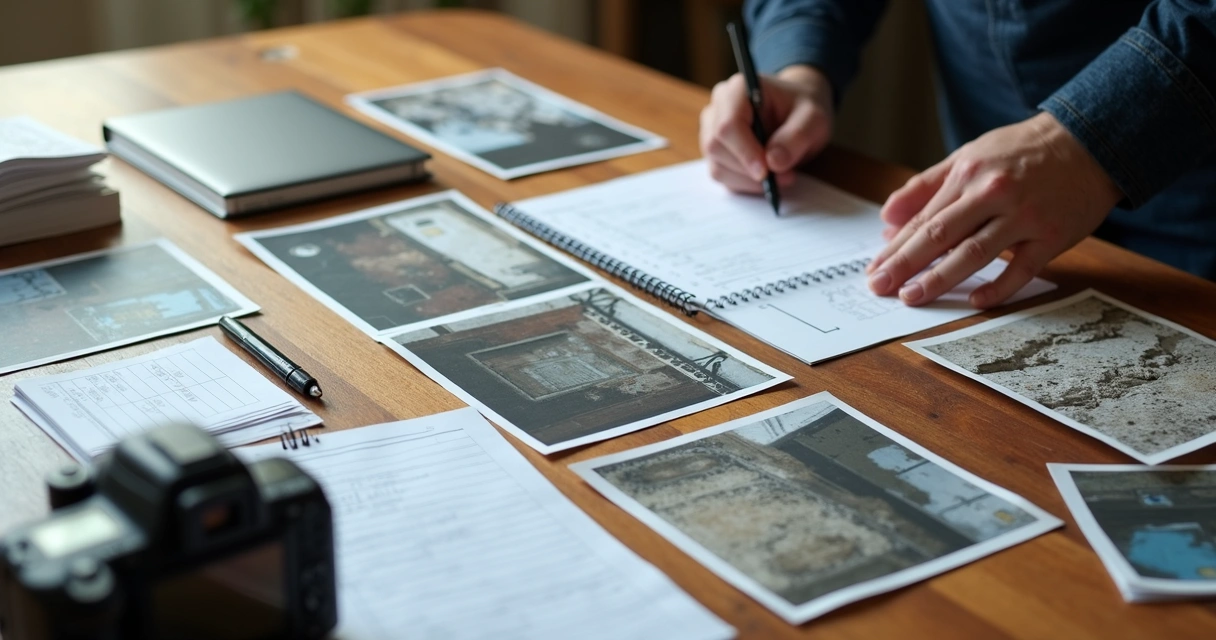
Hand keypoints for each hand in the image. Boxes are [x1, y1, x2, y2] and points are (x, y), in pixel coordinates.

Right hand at [699, 65, 834, 192]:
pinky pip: (721, 176)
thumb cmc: (803, 110)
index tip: (767, 172)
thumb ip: (797, 136)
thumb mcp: (813, 119)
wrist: (797, 113)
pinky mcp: (715, 152)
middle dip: (749, 170)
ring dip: (748, 180)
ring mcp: (711, 131)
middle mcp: (718, 108)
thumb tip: (773, 162)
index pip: (728, 125)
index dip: (745, 152)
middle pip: (717, 147)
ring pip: (717, 166)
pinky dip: (744, 184)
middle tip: (785, 177)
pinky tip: (766, 179)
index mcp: (738, 90)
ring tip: (781, 177)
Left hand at [866, 111, 1122, 307]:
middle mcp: (993, 193)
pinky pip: (1021, 268)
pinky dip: (999, 287)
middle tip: (880, 287)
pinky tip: (975, 301)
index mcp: (969, 173)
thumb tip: (887, 220)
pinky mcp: (1053, 236)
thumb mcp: (969, 156)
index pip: (924, 218)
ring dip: (940, 278)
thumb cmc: (1021, 152)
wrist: (1090, 141)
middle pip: (941, 236)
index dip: (896, 247)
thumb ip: (926, 187)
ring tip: (913, 297)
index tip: (874, 269)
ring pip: (975, 253)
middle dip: (905, 264)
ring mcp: (1024, 216)